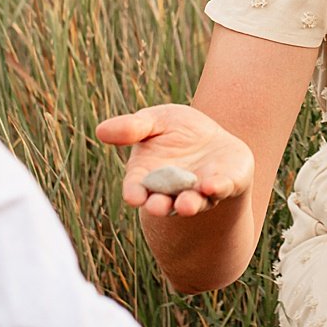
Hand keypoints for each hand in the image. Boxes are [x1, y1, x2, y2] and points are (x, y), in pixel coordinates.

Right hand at [94, 103, 254, 220]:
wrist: (213, 136)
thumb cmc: (176, 129)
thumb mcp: (154, 121)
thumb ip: (132, 128)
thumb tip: (101, 130)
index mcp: (148, 177)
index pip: (136, 188)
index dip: (134, 192)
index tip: (133, 195)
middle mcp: (172, 191)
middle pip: (163, 202)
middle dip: (160, 205)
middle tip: (157, 206)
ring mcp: (199, 191)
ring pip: (192, 202)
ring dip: (188, 204)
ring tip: (185, 204)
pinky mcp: (225, 184)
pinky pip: (222, 189)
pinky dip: (218, 188)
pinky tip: (213, 185)